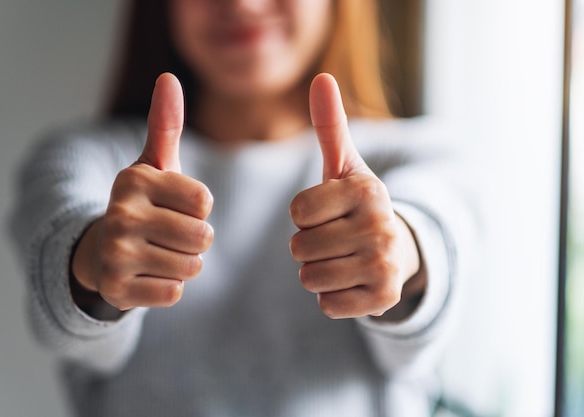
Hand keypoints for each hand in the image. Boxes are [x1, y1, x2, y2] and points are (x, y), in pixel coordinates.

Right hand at [72, 73, 213, 310]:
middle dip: (196, 239)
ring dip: (184, 263)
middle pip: (203, 237)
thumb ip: (165, 124)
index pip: (204, 201)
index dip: (198, 209)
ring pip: (192, 267)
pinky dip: (169, 286)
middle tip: (168, 234)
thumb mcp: (153, 164)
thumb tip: (168, 78)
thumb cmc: (142, 205)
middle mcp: (121, 214)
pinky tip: (147, 274)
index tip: (174, 207)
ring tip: (158, 252)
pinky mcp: (116, 290)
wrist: (102, 250)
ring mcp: (116, 255)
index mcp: (134, 180)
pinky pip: (175, 292)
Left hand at [289, 73, 422, 319]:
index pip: (297, 211)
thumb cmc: (358, 206)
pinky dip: (333, 296)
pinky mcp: (383, 299)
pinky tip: (352, 280)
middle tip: (336, 238)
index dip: (305, 215)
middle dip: (309, 245)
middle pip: (299, 247)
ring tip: (343, 258)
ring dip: (318, 271)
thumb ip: (330, 125)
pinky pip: (327, 304)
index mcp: (367, 191)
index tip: (329, 212)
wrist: (398, 250)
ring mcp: (384, 265)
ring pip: (310, 277)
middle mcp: (381, 227)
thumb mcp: (344, 166)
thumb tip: (322, 77)